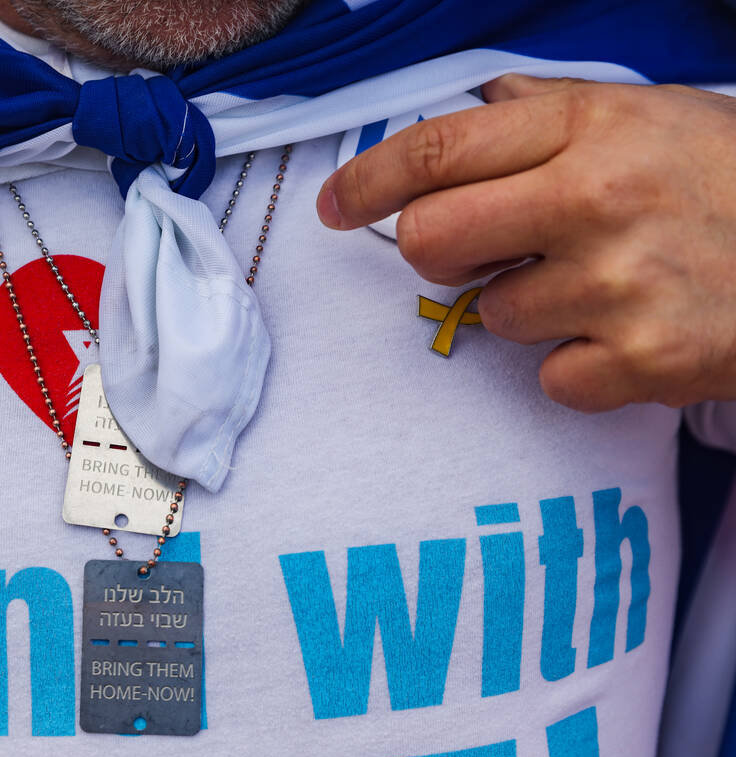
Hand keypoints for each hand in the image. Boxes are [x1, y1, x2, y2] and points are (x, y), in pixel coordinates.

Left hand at [317, 74, 735, 412]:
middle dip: (436, 250)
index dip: (365, 182)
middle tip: (475, 251)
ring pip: (490, 314)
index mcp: (586, 128)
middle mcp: (594, 198)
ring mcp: (619, 283)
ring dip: (526, 306)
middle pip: (428, 239)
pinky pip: (548, 377)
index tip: (337, 206)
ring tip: (602, 284)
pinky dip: (576, 366)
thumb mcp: (648, 115)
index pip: (434, 150)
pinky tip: (628, 333)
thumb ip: (551, 111)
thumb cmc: (731, 179)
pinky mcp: (643, 360)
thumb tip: (478, 103)